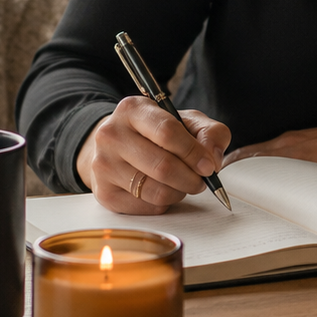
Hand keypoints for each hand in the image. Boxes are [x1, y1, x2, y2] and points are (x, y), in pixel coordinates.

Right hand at [76, 97, 230, 214]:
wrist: (119, 146)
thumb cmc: (158, 132)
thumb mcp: (187, 121)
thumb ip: (210, 133)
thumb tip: (212, 159)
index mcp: (133, 109)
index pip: (167, 132)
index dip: (193, 152)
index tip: (209, 166)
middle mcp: (111, 134)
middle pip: (162, 166)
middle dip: (191, 178)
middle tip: (202, 181)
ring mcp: (103, 165)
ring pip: (155, 190)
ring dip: (179, 192)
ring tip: (184, 184)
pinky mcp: (103, 192)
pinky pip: (145, 207)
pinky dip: (163, 203)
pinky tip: (164, 190)